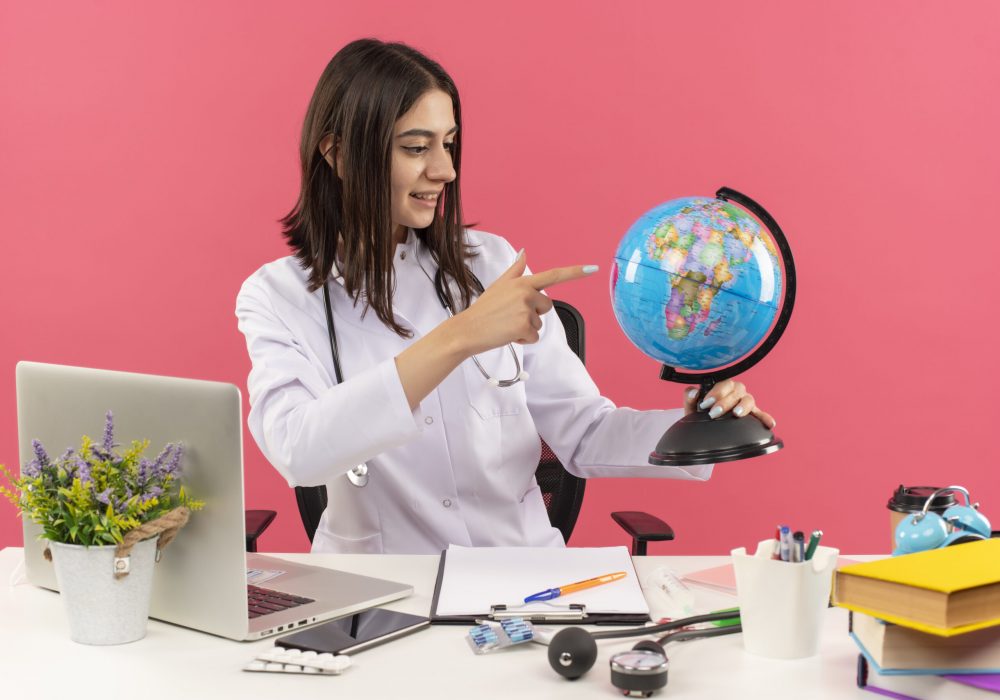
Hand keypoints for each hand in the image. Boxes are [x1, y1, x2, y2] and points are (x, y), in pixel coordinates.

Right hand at [450, 250, 596, 356]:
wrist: (467, 329)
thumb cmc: (483, 309)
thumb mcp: (499, 285)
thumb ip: (515, 271)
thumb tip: (524, 253)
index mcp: (522, 282)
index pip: (554, 275)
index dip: (575, 272)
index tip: (594, 268)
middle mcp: (526, 293)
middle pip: (547, 306)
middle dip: (534, 314)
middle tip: (512, 316)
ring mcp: (526, 309)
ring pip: (540, 324)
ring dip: (526, 328)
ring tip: (507, 325)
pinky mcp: (525, 326)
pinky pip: (534, 337)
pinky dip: (523, 339)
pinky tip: (508, 334)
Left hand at [683, 379, 775, 428]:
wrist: (703, 430)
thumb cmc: (699, 414)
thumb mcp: (691, 407)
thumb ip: (689, 397)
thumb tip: (694, 392)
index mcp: (722, 387)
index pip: (723, 383)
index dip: (716, 392)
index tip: (705, 404)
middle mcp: (736, 392)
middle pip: (737, 390)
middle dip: (725, 401)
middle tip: (714, 413)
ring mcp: (745, 403)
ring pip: (749, 399)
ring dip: (743, 406)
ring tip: (736, 414)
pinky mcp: (752, 415)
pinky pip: (761, 415)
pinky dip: (765, 418)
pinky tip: (769, 424)